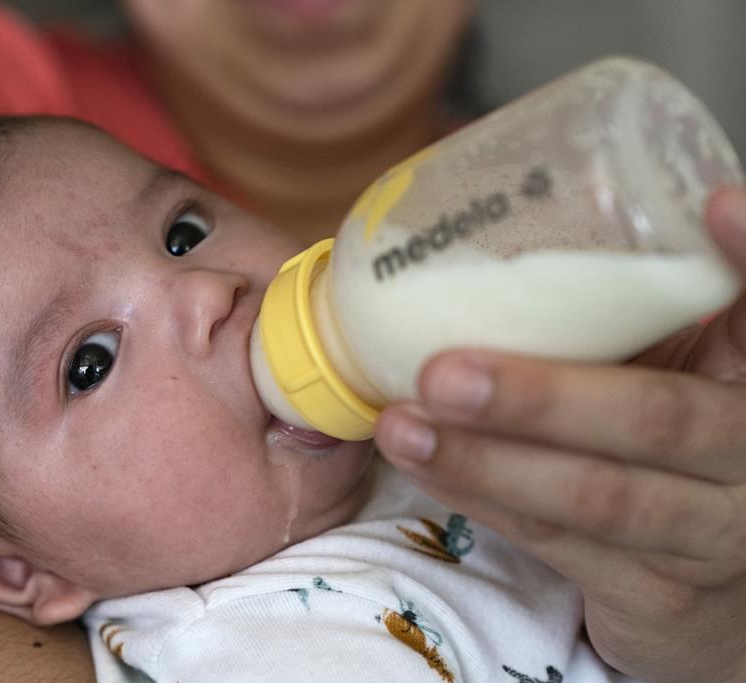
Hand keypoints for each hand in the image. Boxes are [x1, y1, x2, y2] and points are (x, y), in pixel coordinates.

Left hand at [374, 186, 745, 682]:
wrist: (715, 591)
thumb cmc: (673, 448)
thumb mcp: (677, 373)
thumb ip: (631, 319)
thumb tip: (506, 231)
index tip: (716, 204)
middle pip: (659, 420)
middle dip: (543, 397)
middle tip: (443, 372)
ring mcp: (714, 536)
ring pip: (599, 497)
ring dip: (488, 460)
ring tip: (404, 425)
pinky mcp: (660, 596)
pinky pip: (559, 544)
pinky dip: (483, 500)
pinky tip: (424, 466)